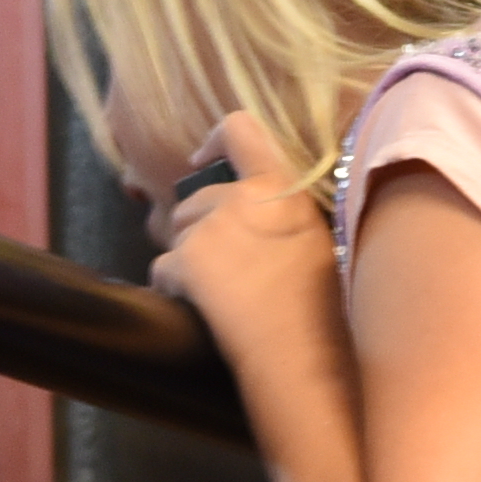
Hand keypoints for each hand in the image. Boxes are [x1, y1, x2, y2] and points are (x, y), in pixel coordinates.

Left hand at [147, 114, 334, 353]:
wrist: (300, 351)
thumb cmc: (318, 307)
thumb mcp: (316, 240)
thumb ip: (282, 213)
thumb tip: (261, 214)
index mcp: (281, 188)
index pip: (240, 130)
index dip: (214, 140)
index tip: (201, 160)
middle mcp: (242, 198)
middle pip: (195, 200)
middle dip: (198, 229)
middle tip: (224, 267)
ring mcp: (210, 227)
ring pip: (176, 235)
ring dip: (187, 259)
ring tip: (217, 293)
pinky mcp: (186, 260)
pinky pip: (162, 269)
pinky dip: (173, 288)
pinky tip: (200, 308)